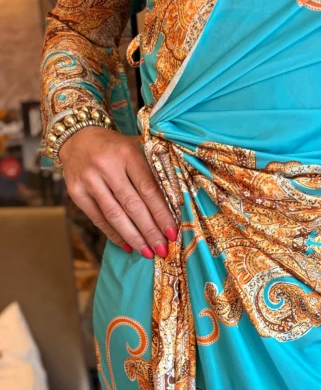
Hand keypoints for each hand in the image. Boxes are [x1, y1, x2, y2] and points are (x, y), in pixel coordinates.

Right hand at [59, 126, 177, 257]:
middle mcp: (106, 167)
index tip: (173, 232)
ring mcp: (89, 180)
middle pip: (132, 206)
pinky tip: (129, 246)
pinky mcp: (76, 193)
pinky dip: (114, 235)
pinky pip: (99, 219)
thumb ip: (154, 170)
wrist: (76, 137)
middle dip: (150, 231)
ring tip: (148, 252)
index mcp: (127, 154)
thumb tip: (176, 205)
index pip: (148, 189)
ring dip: (133, 237)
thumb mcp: (137, 149)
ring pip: (114, 216)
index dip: (161, 213)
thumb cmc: (116, 147)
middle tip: (163, 249)